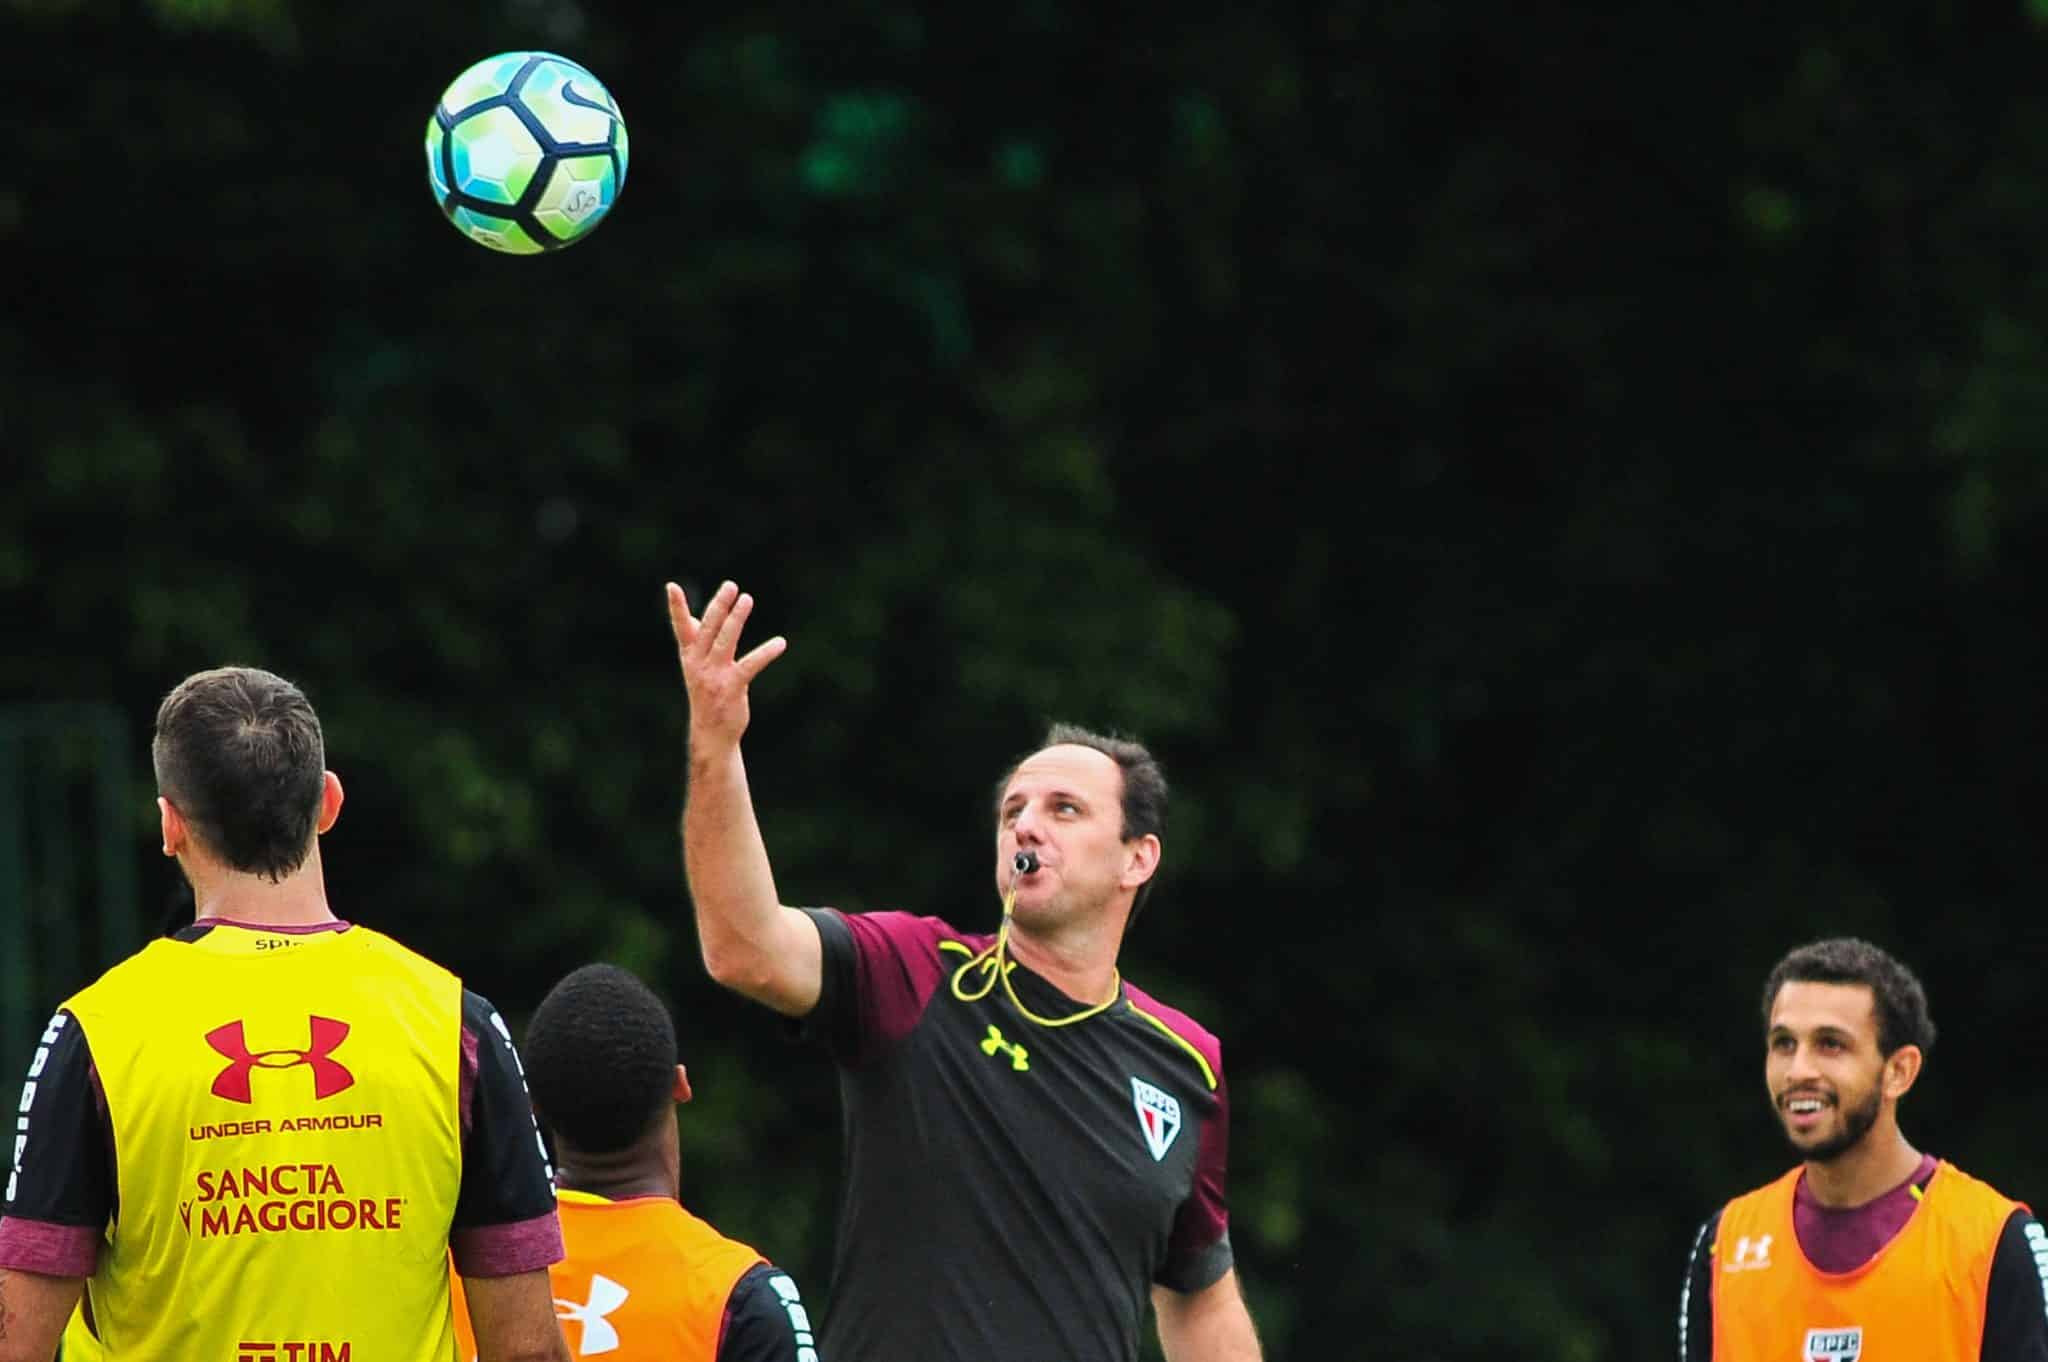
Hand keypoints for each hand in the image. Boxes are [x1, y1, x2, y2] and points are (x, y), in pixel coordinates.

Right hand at [667, 581, 786, 753]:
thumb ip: (694, 641)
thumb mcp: (696, 667)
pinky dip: (766, 652)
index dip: (676, 608)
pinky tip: (780, 643)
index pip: (681, 628)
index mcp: (689, 657)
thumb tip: (690, 616)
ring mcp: (714, 676)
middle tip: (731, 586)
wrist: (711, 735)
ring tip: (747, 599)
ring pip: (725, 641)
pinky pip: (750, 665)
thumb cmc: (706, 695)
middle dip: (718, 606)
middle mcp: (698, 664)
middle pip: (707, 629)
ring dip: (736, 619)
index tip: (672, 587)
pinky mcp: (732, 687)